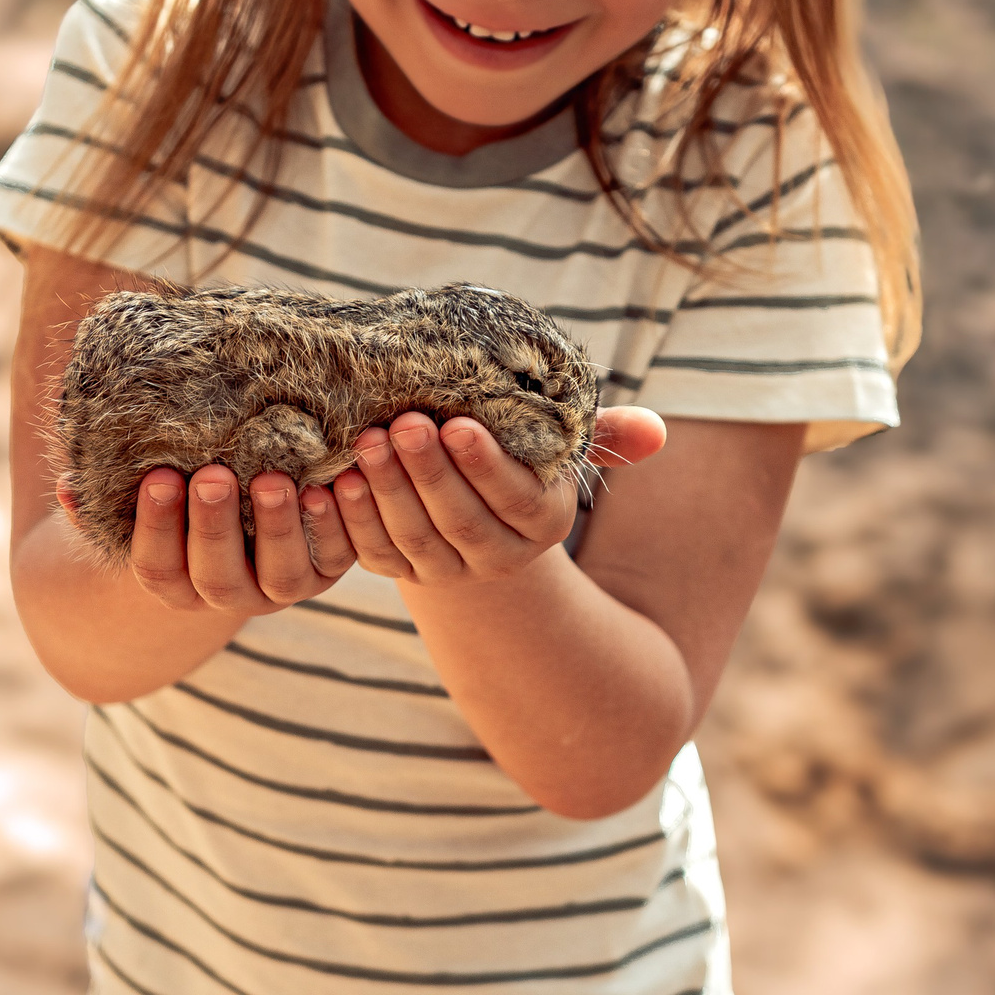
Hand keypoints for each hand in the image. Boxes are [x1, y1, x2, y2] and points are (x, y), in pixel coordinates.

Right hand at [67, 464, 359, 617]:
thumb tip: (68, 486)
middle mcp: (230, 595)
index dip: (156, 528)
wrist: (252, 505)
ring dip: (276, 529)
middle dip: (213, 527)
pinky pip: (338, 555)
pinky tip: (325, 487)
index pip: (158, 569)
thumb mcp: (148, 497)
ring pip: (281, 576)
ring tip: (271, 480)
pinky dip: (335, 524)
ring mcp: (282, 585)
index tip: (158, 476)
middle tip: (212, 476)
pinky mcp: (331, 565)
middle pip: (217, 577)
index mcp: (178, 583)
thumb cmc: (183, 495)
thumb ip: (106, 497)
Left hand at [328, 407, 665, 588]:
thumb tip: (657, 432)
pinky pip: (376, 555)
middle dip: (429, 473)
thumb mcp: (562, 446)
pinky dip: (354, 522)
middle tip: (403, 424)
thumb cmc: (523, 456)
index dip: (486, 466)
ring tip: (367, 442)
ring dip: (389, 492)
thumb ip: (605, 436)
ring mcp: (448, 570)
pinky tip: (337, 484)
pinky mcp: (402, 571)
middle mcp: (499, 554)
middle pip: (462, 520)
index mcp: (543, 520)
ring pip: (417, 539)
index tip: (458, 424)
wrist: (481, 513)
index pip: (515, 497)